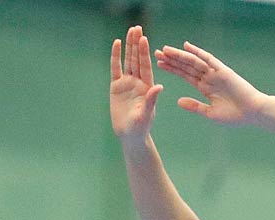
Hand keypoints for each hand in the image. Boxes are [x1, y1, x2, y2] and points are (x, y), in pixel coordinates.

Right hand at [110, 25, 163, 142]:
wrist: (130, 136)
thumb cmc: (140, 128)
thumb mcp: (146, 115)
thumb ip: (151, 100)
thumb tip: (159, 87)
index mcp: (148, 87)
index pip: (146, 66)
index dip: (144, 53)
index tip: (144, 39)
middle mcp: (138, 82)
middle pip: (137, 59)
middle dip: (137, 44)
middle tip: (137, 28)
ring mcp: (127, 83)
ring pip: (128, 60)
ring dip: (129, 46)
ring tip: (130, 30)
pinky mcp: (116, 87)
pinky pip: (116, 69)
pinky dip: (116, 57)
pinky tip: (116, 44)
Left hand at [154, 41, 266, 125]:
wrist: (252, 112)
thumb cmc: (234, 116)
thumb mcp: (210, 113)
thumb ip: (194, 106)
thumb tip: (177, 101)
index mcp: (205, 88)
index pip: (185, 75)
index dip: (172, 69)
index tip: (159, 64)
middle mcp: (208, 77)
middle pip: (186, 66)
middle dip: (172, 60)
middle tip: (157, 52)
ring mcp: (215, 73)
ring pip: (193, 61)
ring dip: (179, 55)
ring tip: (165, 50)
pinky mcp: (223, 70)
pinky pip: (208, 59)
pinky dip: (197, 52)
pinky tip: (186, 47)